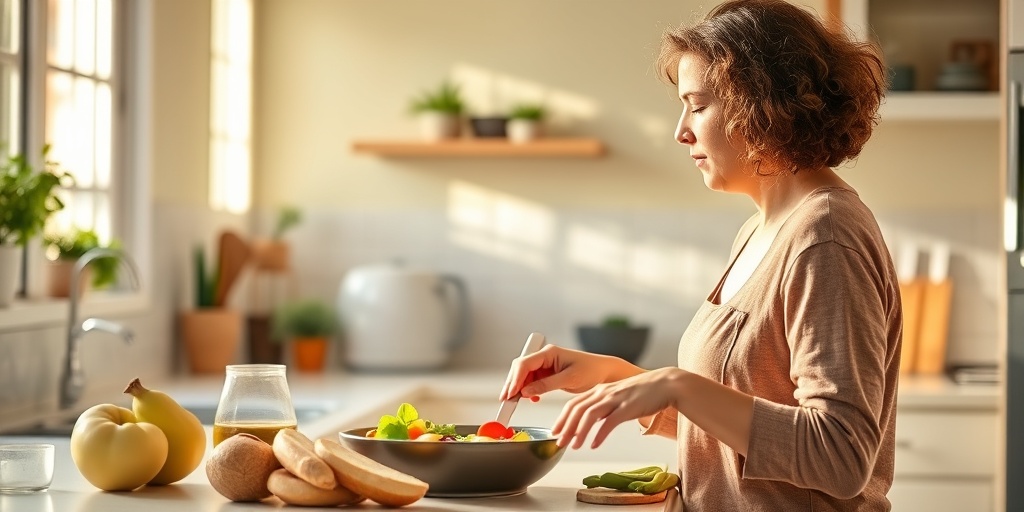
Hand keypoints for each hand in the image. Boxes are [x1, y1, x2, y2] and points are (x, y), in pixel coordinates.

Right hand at [500, 345, 640, 400]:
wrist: (604, 372)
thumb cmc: (591, 370)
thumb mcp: (570, 379)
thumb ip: (546, 385)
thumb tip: (526, 392)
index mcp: (550, 352)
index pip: (525, 363)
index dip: (515, 379)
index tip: (511, 393)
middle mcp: (545, 357)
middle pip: (520, 369)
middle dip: (513, 384)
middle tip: (507, 400)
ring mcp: (545, 365)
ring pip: (524, 376)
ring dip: (519, 388)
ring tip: (515, 402)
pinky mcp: (547, 374)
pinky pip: (532, 381)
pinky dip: (528, 391)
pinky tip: (531, 399)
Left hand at [552, 367, 685, 449]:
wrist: (666, 384)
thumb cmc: (643, 392)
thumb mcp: (618, 396)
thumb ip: (604, 406)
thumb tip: (591, 421)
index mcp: (600, 390)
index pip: (574, 403)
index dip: (562, 418)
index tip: (555, 431)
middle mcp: (604, 393)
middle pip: (578, 409)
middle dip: (566, 427)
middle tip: (559, 442)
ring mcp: (616, 399)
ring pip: (590, 415)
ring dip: (580, 432)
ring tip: (575, 446)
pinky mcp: (628, 407)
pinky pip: (610, 422)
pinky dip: (600, 434)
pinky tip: (594, 444)